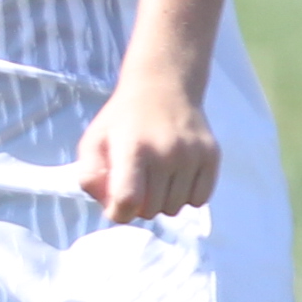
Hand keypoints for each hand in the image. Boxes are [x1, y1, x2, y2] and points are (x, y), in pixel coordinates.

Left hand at [73, 75, 220, 223]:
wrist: (163, 87)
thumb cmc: (123, 120)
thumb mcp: (93, 141)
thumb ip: (90, 176)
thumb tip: (110, 207)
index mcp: (132, 148)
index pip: (128, 200)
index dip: (118, 213)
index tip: (116, 206)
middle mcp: (166, 152)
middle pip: (152, 210)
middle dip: (139, 207)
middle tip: (136, 187)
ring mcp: (192, 155)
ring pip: (175, 208)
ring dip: (162, 203)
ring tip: (155, 180)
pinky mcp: (212, 156)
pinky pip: (199, 199)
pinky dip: (186, 197)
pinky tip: (175, 179)